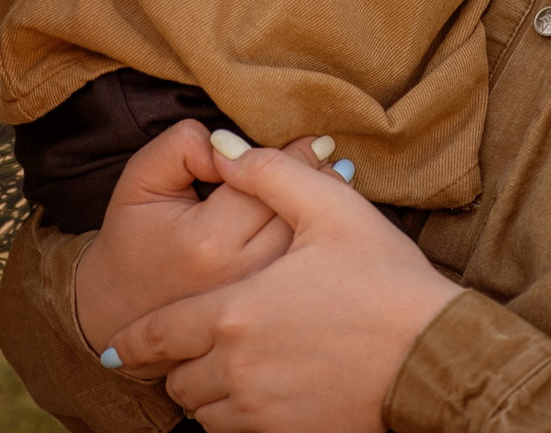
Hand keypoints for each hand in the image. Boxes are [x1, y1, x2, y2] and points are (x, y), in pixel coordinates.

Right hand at [74, 124, 325, 374]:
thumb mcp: (140, 181)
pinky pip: (302, 272)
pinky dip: (315, 243)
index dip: (295, 156)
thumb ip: (179, 148)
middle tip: (332, 157)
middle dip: (318, 180)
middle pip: (296, 214)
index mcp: (207, 238)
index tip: (318, 141)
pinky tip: (320, 223)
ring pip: (307, 246)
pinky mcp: (264, 317)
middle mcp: (238, 273)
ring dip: (324, 212)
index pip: (266, 182)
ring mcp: (255, 299)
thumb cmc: (132, 241)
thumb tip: (226, 142)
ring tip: (333, 184)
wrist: (121, 316)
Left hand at [103, 143, 460, 432]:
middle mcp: (237, 368)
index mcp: (235, 311)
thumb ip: (267, 172)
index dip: (132, 343)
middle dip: (178, 364)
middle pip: (177, 379)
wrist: (434, 354)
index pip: (157, 335)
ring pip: (204, 412)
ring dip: (206, 393)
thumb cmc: (384, 278)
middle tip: (190, 349)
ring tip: (225, 369)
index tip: (116, 348)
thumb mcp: (329, 208)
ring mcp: (262, 409)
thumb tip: (219, 144)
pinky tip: (257, 392)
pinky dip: (235, 417)